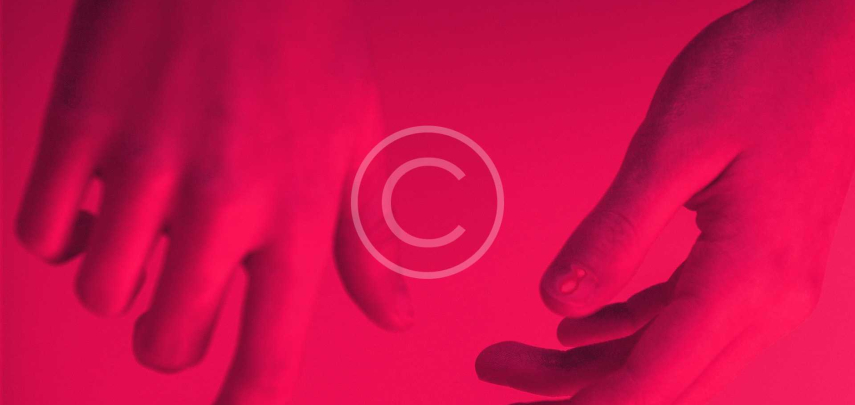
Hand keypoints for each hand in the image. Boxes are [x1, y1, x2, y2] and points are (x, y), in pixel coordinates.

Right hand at [15, 0, 412, 402]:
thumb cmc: (310, 47)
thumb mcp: (359, 142)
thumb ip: (366, 243)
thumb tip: (397, 319)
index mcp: (298, 208)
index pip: (272, 347)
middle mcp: (223, 199)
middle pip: (167, 342)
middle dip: (173, 336)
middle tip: (184, 291)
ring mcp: (144, 163)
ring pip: (101, 296)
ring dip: (120, 278)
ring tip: (146, 226)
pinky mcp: (78, 126)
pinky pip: (43, 232)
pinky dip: (65, 229)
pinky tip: (99, 191)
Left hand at [476, 1, 854, 403]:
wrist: (834, 37)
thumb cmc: (767, 73)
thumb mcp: (668, 151)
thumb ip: (610, 235)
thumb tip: (557, 301)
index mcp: (746, 278)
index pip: (652, 381)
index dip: (579, 403)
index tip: (517, 398)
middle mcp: (767, 298)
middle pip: (657, 379)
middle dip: (571, 388)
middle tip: (499, 367)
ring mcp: (767, 284)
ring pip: (667, 354)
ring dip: (593, 363)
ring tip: (524, 352)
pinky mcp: (756, 263)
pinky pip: (682, 318)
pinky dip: (626, 329)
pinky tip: (581, 327)